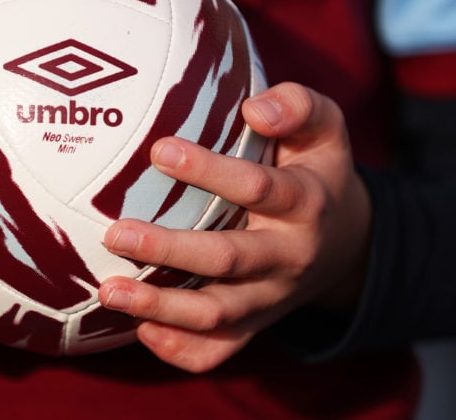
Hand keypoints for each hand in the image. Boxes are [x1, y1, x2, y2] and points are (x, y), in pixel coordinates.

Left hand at [97, 82, 370, 371]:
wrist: (347, 243)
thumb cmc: (316, 170)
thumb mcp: (325, 129)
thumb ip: (299, 106)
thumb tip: (255, 108)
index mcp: (306, 203)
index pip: (257, 187)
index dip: (209, 170)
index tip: (159, 149)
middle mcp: (288, 256)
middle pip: (228, 258)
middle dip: (170, 249)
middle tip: (115, 233)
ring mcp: (269, 298)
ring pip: (216, 314)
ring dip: (160, 306)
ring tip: (108, 291)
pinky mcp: (254, 325)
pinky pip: (218, 350)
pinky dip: (179, 349)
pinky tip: (141, 331)